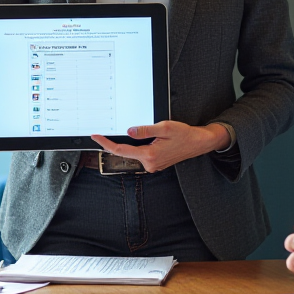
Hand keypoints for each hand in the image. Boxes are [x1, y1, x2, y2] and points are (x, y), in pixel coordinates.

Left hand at [90, 121, 228, 172]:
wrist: (198, 143)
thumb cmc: (184, 135)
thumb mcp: (164, 127)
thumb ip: (144, 130)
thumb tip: (129, 132)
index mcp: (149, 155)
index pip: (121, 150)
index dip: (105, 143)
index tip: (96, 137)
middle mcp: (150, 163)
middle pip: (126, 152)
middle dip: (117, 142)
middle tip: (106, 132)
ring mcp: (152, 165)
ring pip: (135, 152)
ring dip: (132, 143)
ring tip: (142, 133)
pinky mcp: (155, 163)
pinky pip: (142, 154)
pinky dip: (139, 146)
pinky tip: (148, 138)